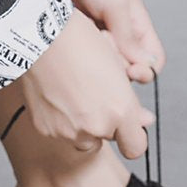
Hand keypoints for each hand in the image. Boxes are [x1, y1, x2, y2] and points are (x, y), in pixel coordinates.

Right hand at [18, 9, 153, 158]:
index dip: (133, 137)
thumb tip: (145, 122)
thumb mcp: (119, 71)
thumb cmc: (80, 45)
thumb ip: (133, 105)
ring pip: (83, 139)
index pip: (136, 148)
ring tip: (74, 95)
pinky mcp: (47, 130)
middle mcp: (96, 127)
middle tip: (95, 96)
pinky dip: (61, 121)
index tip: (129, 129)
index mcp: (120, 111)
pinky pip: (60, 134)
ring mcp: (70, 132)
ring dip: (83, 125)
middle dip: (105, 124)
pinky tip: (58, 97)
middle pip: (108, 139)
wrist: (40, 38)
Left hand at [73, 0, 165, 82]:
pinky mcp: (89, 45)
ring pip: (110, 67)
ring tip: (92, 34)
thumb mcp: (117, 6)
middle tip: (104, 40)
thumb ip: (129, 36)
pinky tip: (83, 38)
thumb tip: (147, 63)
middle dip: (118, 63)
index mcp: (141, 30)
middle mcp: (126, 40)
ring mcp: (106, 43)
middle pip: (129, 69)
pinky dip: (88, 55)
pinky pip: (92, 60)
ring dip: (102, 57)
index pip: (154, 61)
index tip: (131, 70)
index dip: (146, 71)